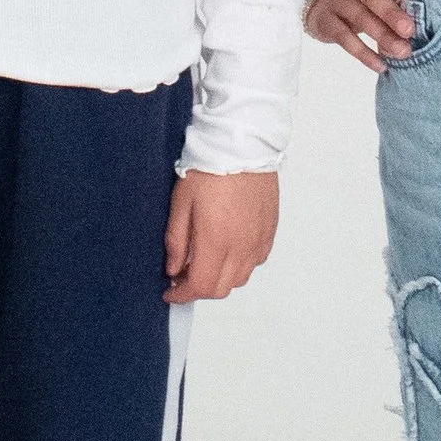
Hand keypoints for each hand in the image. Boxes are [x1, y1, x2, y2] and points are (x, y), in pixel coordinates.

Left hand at [165, 168, 278, 303]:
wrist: (242, 146)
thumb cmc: (211, 167)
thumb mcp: (181, 203)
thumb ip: (176, 241)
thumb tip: (174, 268)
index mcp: (217, 240)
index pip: (201, 287)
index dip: (182, 294)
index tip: (171, 291)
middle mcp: (242, 245)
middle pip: (221, 289)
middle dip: (199, 289)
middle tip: (182, 275)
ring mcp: (259, 239)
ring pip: (240, 279)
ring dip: (220, 278)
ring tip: (204, 261)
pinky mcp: (270, 230)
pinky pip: (256, 261)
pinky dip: (240, 265)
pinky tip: (227, 249)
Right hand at [307, 0, 414, 72]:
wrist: (326, 3)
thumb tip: (427, 22)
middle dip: (391, 13)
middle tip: (410, 30)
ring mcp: (338, 1)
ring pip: (360, 18)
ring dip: (383, 36)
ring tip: (403, 52)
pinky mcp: (326, 21)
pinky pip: (345, 39)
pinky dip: (364, 54)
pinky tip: (381, 65)